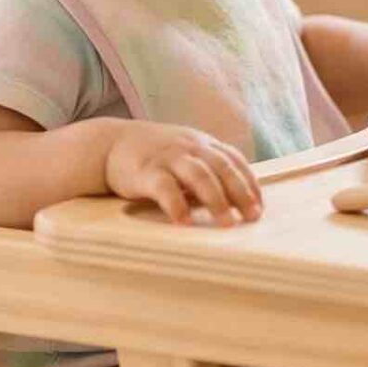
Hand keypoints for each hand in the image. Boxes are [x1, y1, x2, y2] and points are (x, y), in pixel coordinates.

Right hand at [102, 122, 261, 224]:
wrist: (108, 143)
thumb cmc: (153, 156)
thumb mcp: (184, 155)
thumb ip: (207, 172)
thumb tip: (233, 203)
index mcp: (202, 144)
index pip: (234, 161)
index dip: (249, 183)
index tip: (259, 207)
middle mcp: (189, 147)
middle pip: (222, 167)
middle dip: (240, 193)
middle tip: (251, 217)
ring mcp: (168, 157)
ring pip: (199, 175)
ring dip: (216, 200)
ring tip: (226, 223)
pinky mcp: (146, 171)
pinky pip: (165, 188)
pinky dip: (177, 205)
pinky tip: (184, 223)